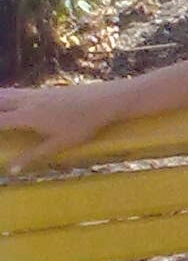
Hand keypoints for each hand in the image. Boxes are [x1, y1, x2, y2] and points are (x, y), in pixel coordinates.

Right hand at [0, 80, 123, 172]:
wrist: (103, 100)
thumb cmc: (83, 124)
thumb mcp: (59, 144)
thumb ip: (33, 156)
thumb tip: (11, 170)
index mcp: (28, 117)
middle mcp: (25, 102)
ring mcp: (32, 93)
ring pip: (2, 94)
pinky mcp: (40, 90)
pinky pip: (13, 91)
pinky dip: (2, 95)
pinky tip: (2, 98)